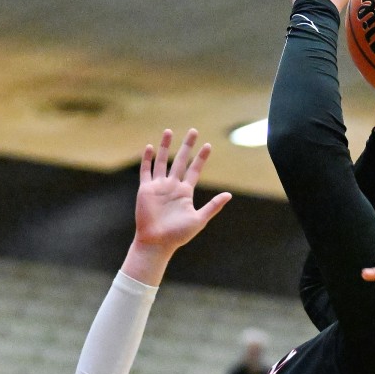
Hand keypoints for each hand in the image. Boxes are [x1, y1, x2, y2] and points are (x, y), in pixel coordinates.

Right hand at [133, 129, 231, 252]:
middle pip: (180, 160)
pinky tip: (149, 147)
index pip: (195, 170)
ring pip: (162, 161)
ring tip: (168, 131)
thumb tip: (229, 195)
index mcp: (185, 192)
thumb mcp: (199, 219)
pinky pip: (146, 171)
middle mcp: (172, 186)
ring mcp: (159, 187)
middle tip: (193, 131)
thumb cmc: (178, 235)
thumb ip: (213, 206)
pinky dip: (147, 159)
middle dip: (186, 146)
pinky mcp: (146, 190)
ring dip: (164, 147)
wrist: (157, 243)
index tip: (208, 145)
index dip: (201, 158)